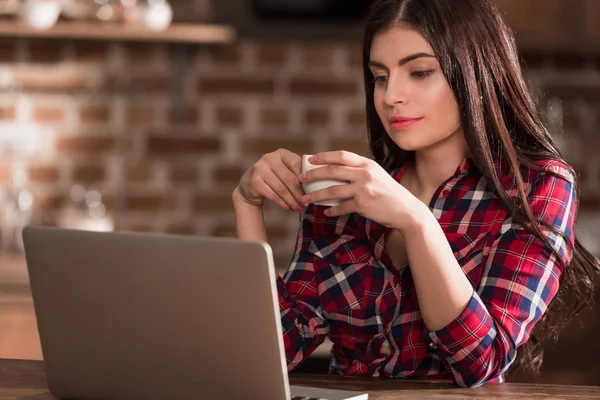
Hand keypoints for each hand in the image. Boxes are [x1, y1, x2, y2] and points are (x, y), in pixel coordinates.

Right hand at [235, 149, 305, 212]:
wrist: (249, 186)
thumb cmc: (273, 179)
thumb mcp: (284, 171)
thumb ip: (296, 174)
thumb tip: (315, 188)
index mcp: (281, 153)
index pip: (296, 163)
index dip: (305, 178)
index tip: (312, 190)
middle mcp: (269, 158)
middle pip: (289, 178)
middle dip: (299, 194)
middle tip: (306, 204)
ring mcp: (260, 169)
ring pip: (281, 188)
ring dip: (292, 201)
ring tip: (299, 209)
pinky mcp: (255, 181)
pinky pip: (273, 195)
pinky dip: (283, 203)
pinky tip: (288, 208)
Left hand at [298, 151, 426, 231]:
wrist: (407, 210)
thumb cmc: (390, 193)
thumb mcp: (377, 175)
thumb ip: (360, 171)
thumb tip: (337, 171)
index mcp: (367, 164)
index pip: (341, 155)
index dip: (323, 156)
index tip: (310, 159)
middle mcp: (364, 173)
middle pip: (332, 170)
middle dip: (313, 174)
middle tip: (301, 178)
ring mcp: (363, 189)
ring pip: (332, 190)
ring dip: (316, 195)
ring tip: (306, 199)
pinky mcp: (363, 204)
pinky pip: (341, 207)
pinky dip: (332, 210)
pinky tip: (326, 211)